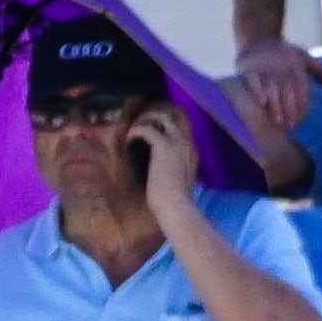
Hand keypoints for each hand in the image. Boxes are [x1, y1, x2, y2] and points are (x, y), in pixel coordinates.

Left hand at [130, 102, 198, 220]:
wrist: (175, 207)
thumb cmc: (175, 201)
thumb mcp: (180, 180)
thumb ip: (175, 167)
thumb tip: (160, 164)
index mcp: (192, 151)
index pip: (182, 125)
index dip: (166, 120)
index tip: (153, 123)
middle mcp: (187, 143)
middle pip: (173, 114)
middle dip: (156, 113)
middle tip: (141, 119)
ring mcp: (176, 143)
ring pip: (160, 117)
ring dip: (145, 119)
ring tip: (134, 128)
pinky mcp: (163, 146)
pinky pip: (147, 129)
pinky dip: (135, 131)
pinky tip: (129, 139)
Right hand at [235, 39, 321, 133]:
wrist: (258, 38)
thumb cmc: (284, 55)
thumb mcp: (305, 58)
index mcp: (296, 64)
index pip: (302, 86)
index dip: (303, 104)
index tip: (302, 120)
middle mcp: (280, 65)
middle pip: (287, 88)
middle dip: (290, 108)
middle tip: (292, 126)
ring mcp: (264, 67)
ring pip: (270, 86)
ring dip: (275, 104)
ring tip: (278, 121)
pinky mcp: (248, 69)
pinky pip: (251, 79)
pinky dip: (256, 89)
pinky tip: (262, 102)